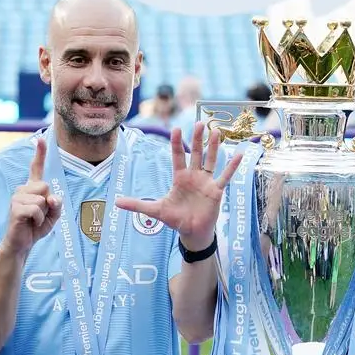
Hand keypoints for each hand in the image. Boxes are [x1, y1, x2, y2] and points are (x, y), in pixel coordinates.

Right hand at [3, 138, 62, 255]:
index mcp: (33, 188)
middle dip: (48, 203)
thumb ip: (56, 205)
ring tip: (34, 220)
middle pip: (46, 186)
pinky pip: (36, 210)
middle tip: (40, 214)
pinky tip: (31, 224)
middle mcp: (23, 189)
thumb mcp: (54, 216)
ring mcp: (17, 197)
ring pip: (42, 200)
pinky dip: (39, 220)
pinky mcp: (16, 208)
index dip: (40, 153)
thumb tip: (52, 198)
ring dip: (44, 214)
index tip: (41, 139)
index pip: (37, 168)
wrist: (22, 243)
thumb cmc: (37, 227)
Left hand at [116, 122, 244, 250]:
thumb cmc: (175, 219)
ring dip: (214, 147)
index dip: (176, 143)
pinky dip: (232, 166)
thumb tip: (116, 202)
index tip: (176, 129)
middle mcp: (194, 176)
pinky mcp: (216, 190)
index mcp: (179, 178)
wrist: (192, 232)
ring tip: (217, 131)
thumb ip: (137, 204)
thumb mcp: (155, 211)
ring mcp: (206, 182)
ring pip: (210, 160)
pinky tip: (238, 154)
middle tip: (200, 123)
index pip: (177, 156)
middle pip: (196, 154)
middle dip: (197, 139)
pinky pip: (225, 176)